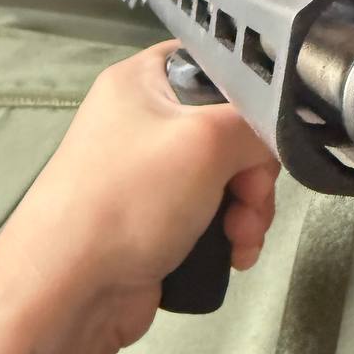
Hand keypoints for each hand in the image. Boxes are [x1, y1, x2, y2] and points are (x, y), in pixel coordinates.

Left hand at [0, 41, 278, 353]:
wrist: (70, 290)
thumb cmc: (129, 199)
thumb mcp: (207, 140)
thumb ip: (259, 123)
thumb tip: (283, 132)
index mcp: (144, 80)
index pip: (217, 63)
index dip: (251, 94)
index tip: (265, 128)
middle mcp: (146, 121)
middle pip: (233, 130)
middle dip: (254, 171)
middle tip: (250, 197)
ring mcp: (153, 175)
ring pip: (231, 178)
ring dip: (249, 209)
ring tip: (241, 236)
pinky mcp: (161, 221)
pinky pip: (216, 216)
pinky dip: (233, 234)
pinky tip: (235, 254)